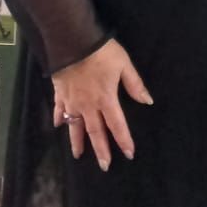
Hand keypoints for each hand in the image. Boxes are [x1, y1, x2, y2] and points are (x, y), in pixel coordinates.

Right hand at [52, 38, 151, 170]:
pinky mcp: (60, 93)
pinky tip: (59, 125)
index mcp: (106, 99)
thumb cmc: (102, 52)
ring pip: (75, 126)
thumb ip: (135, 84)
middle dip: (101, 150)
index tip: (128, 154)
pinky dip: (59, 118)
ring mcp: (72, 101)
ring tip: (78, 155)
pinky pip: (59, 109)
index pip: (117, 125)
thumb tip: (147, 101)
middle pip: (95, 132)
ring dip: (77, 141)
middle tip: (104, 166)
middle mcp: (88, 105)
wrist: (72, 40)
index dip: (123, 140)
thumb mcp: (124, 64)